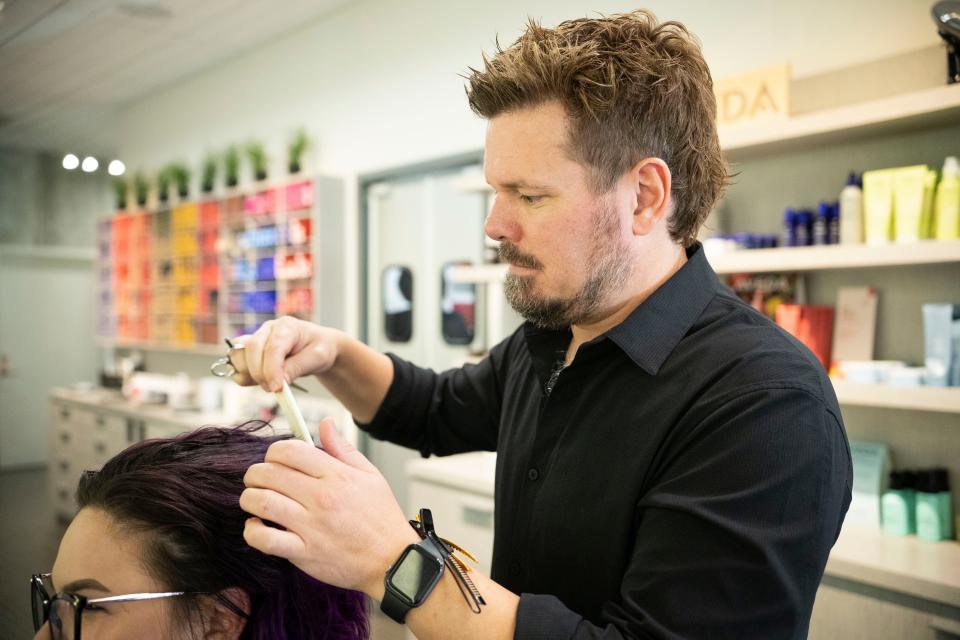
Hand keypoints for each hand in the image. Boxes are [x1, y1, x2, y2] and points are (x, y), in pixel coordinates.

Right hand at [229, 316, 342, 392]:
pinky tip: (260, 381)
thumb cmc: (318, 348)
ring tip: (268, 384)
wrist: (316, 347)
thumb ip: (298, 367)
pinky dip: (244, 376)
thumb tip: (280, 382)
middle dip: (259, 373)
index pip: (273, 347)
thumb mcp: (317, 357)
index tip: (276, 388)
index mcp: (286, 326)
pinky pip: (236, 364)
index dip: (271, 370)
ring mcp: (255, 338)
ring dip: (248, 374)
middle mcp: (267, 329)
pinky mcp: (248, 351)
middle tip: (273, 389)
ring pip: (238, 355)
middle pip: (251, 349)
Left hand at [240, 419, 418, 597]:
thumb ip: (343, 449)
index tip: (275, 459)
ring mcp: (310, 526)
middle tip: (258, 479)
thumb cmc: (381, 518)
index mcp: (336, 475)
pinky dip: (252, 531)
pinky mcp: (304, 552)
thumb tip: (324, 424)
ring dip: (249, 498)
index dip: (275, 451)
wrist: (392, 560)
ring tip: (254, 499)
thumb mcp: (370, 475)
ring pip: (261, 502)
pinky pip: (265, 539)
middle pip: (269, 473)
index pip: (290, 450)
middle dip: (256, 473)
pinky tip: (256, 526)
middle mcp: (321, 497)